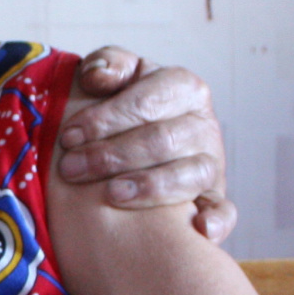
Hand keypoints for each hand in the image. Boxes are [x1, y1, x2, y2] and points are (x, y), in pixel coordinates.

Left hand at [58, 47, 235, 242]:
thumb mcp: (118, 77)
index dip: (106, 118)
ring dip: (150, 186)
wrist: (141, 140)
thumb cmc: (124, 106)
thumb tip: (97, 76)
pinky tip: (198, 230)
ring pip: (189, 175)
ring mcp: (211, 163)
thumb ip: (108, 65)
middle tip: (71, 169)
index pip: (147, 101)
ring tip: (111, 195)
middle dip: (112, 155)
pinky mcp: (214, 198)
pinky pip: (223, 210)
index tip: (69, 136)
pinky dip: (216, 220)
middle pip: (162, 140)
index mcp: (183, 87)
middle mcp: (203, 125)